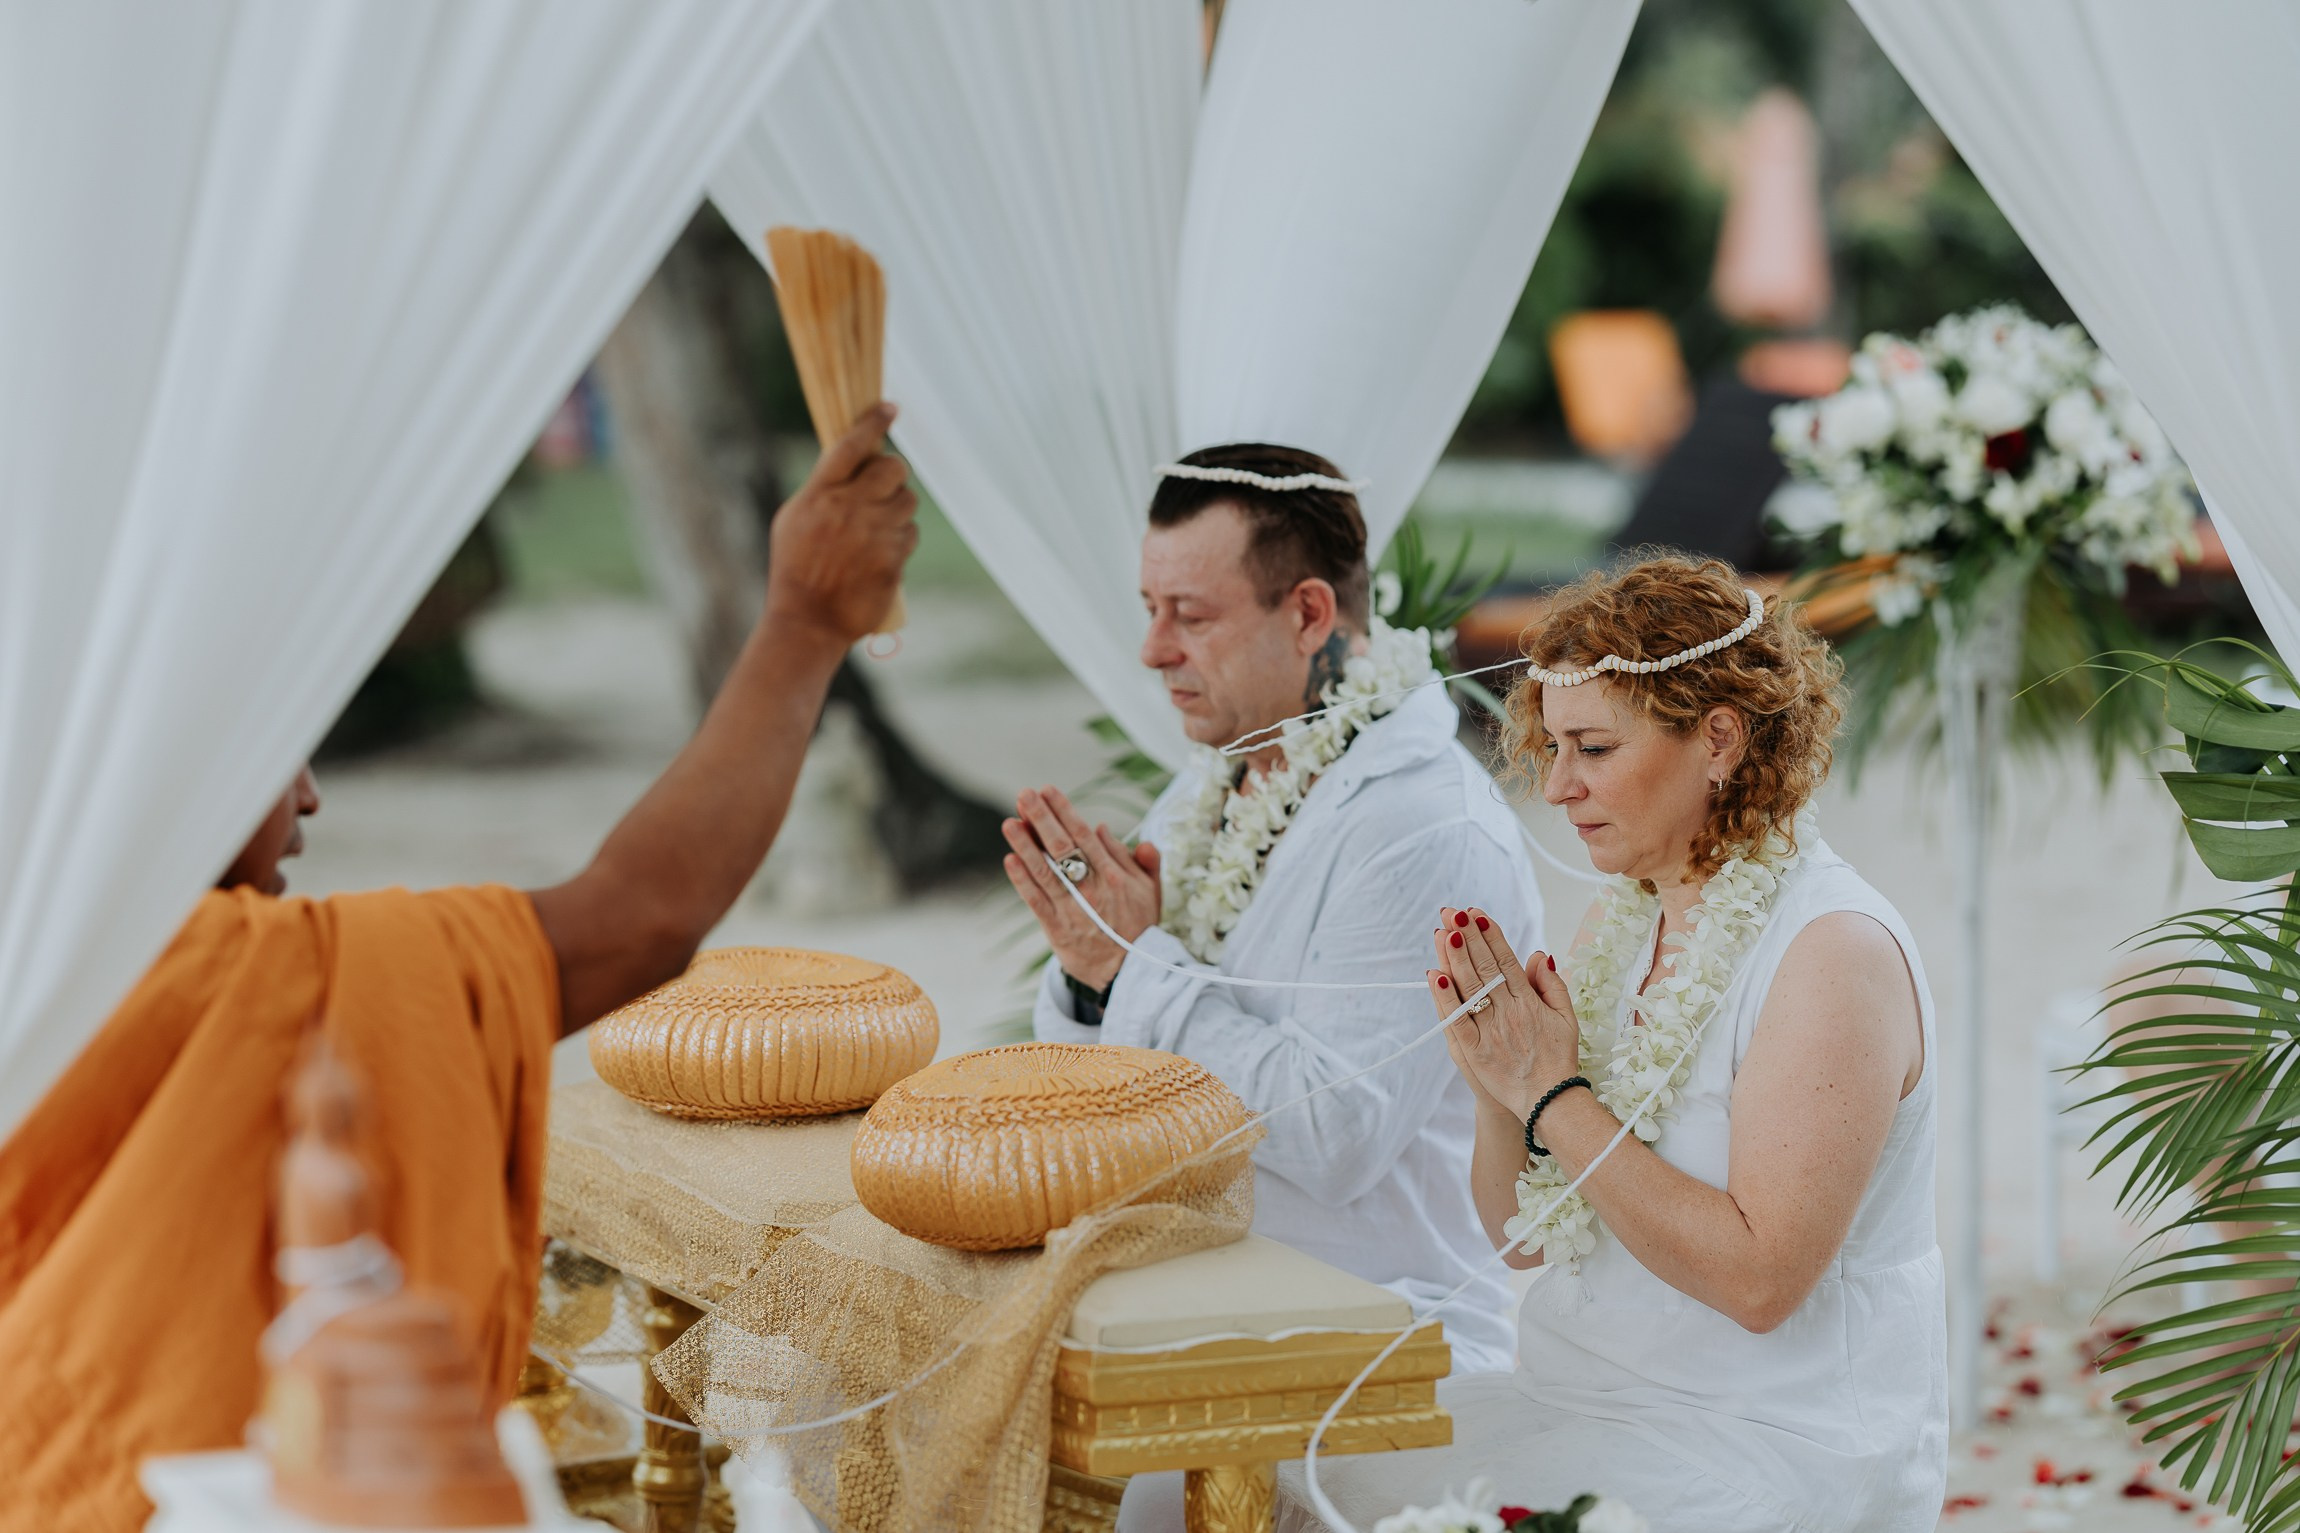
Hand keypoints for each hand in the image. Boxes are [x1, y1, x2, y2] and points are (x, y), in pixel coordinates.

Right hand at [764, 402, 918, 644]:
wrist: (807, 621)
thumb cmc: (796, 568)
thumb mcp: (794, 520)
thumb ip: (822, 488)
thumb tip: (853, 460)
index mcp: (820, 495)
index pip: (851, 445)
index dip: (874, 422)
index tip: (890, 408)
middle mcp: (849, 509)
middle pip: (893, 467)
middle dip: (894, 472)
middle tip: (885, 485)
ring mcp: (874, 535)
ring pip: (908, 500)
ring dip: (899, 507)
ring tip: (879, 525)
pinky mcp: (893, 559)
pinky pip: (910, 533)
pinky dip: (901, 539)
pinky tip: (881, 553)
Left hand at [1002, 785, 1160, 990]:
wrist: (1130, 974)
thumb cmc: (1140, 927)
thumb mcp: (1151, 891)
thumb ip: (1139, 858)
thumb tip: (1105, 829)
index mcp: (1116, 877)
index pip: (1085, 836)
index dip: (1065, 812)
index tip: (1049, 790)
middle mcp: (1093, 890)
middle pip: (1063, 848)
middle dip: (1042, 818)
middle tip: (1024, 795)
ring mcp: (1073, 910)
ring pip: (1045, 872)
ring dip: (1025, 845)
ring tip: (1009, 822)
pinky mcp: (1057, 930)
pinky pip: (1036, 901)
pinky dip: (1022, 881)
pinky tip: (1010, 860)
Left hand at [1430, 905, 1582, 1119]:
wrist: (1549, 1102)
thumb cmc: (1557, 1058)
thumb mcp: (1566, 1018)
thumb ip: (1552, 984)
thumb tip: (1538, 953)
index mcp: (1529, 1002)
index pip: (1506, 960)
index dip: (1490, 935)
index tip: (1476, 913)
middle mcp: (1508, 1013)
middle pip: (1484, 967)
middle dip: (1466, 937)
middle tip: (1452, 911)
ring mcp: (1490, 1031)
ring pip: (1468, 988)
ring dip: (1453, 958)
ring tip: (1441, 932)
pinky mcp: (1474, 1051)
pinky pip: (1456, 1020)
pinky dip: (1445, 998)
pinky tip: (1435, 975)